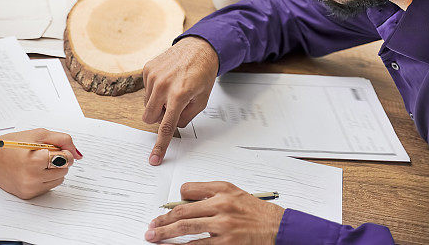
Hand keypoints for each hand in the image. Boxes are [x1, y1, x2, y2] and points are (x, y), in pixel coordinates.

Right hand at [0, 128, 81, 198]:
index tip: (53, 149)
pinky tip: (32, 171)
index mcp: (35, 160)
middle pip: (64, 170)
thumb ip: (62, 140)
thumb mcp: (39, 134)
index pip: (67, 159)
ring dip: (53, 170)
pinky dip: (45, 179)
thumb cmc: (13, 144)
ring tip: (37, 163)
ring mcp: (30, 188)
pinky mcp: (28, 195)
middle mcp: (32, 177)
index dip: (62, 151)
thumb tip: (78, 155)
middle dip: (58, 161)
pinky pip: (48, 187)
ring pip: (59, 180)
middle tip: (42, 154)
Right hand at [142, 36, 217, 164]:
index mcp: (179, 95)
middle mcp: (162, 85)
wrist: (199, 47)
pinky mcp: (147, 69)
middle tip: (174, 107)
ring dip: (158, 103)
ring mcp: (153, 76)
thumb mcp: (202, 100)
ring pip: (147, 104)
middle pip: (149, 117)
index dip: (160, 145)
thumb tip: (172, 126)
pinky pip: (146, 90)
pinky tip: (168, 80)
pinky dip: (156, 90)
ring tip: (173, 89)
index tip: (154, 158)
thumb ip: (186, 117)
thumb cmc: (202, 73)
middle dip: (159, 117)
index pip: (166, 126)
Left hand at [145, 182, 284, 243]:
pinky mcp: (226, 244)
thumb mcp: (234, 193)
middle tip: (151, 227)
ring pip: (186, 229)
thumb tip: (186, 201)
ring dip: (166, 234)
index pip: (188, 191)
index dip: (175, 200)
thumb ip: (211, 194)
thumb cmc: (256, 212)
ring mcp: (223, 226)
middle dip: (163, 220)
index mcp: (222, 190)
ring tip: (154, 237)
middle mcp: (221, 206)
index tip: (166, 209)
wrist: (277, 228)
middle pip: (183, 212)